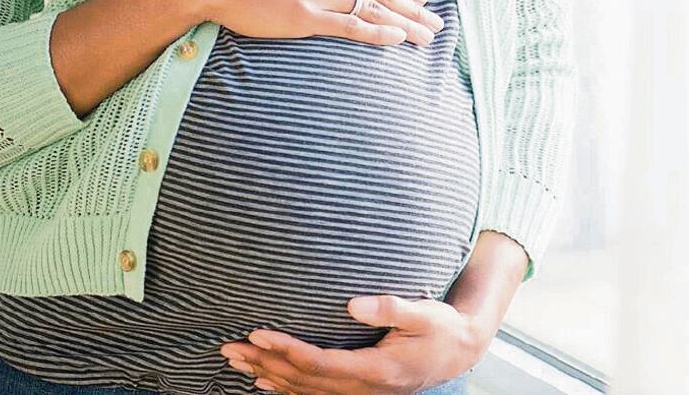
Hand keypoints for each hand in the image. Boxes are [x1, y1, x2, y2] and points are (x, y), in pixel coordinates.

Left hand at [219, 294, 493, 394]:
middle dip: (264, 362)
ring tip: (235, 362)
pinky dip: (285, 388)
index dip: (286, 349)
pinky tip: (264, 382)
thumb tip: (352, 303)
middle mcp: (363, 387)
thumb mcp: (424, 313)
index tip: (257, 332)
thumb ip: (391, 307)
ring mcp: (359, 392)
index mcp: (376, 369)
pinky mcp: (358, 389)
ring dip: (267, 374)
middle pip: (302, 379)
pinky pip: (313, 393)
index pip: (319, 362)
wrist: (460, 350)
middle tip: (228, 347)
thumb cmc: (442, 328)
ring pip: (303, 389)